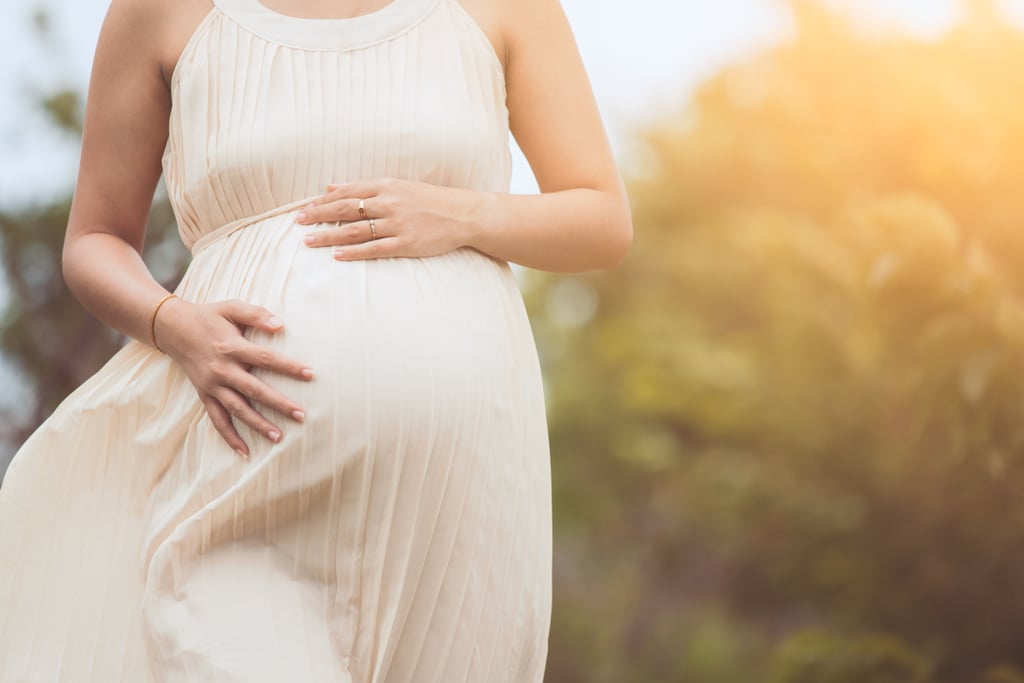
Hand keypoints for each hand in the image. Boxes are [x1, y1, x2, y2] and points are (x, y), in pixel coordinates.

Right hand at [153, 298, 313, 458]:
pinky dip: (229, 437)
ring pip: (237, 409)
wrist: (173, 328)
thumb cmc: (209, 317)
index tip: (310, 374)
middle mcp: (222, 370)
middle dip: (279, 403)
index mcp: (232, 347)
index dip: (288, 367)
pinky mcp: (205, 395)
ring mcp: (212, 386)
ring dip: (258, 424)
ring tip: (279, 437)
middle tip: (301, 415)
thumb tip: (281, 325)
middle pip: (254, 390)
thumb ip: (256, 315)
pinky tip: (245, 451)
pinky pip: (217, 420)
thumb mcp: (231, 308)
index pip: (265, 359)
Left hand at [296, 178, 482, 259]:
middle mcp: (389, 203)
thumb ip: (364, 187)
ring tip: (309, 242)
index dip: (322, 201)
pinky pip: (375, 248)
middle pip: (345, 209)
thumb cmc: (428, 200)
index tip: (303, 209)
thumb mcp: (396, 186)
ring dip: (329, 236)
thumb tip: (331, 186)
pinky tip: (337, 255)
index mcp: (386, 186)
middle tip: (298, 223)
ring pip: (355, 230)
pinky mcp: (406, 243)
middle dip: (318, 216)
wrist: (462, 214)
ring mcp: (397, 224)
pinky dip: (354, 252)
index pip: (346, 193)